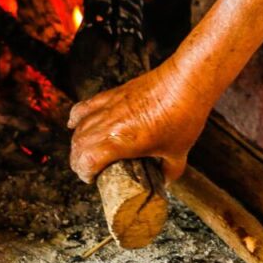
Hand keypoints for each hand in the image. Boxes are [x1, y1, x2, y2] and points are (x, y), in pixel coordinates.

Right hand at [67, 57, 212, 183]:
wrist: (187, 81)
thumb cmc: (184, 115)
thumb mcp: (179, 152)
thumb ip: (169, 170)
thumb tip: (165, 181)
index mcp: (121, 141)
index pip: (86, 161)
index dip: (85, 173)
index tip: (92, 179)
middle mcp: (108, 124)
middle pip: (78, 146)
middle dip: (79, 161)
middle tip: (89, 170)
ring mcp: (109, 107)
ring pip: (79, 127)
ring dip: (78, 143)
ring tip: (85, 152)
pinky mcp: (113, 94)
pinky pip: (85, 107)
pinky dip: (77, 118)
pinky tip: (75, 124)